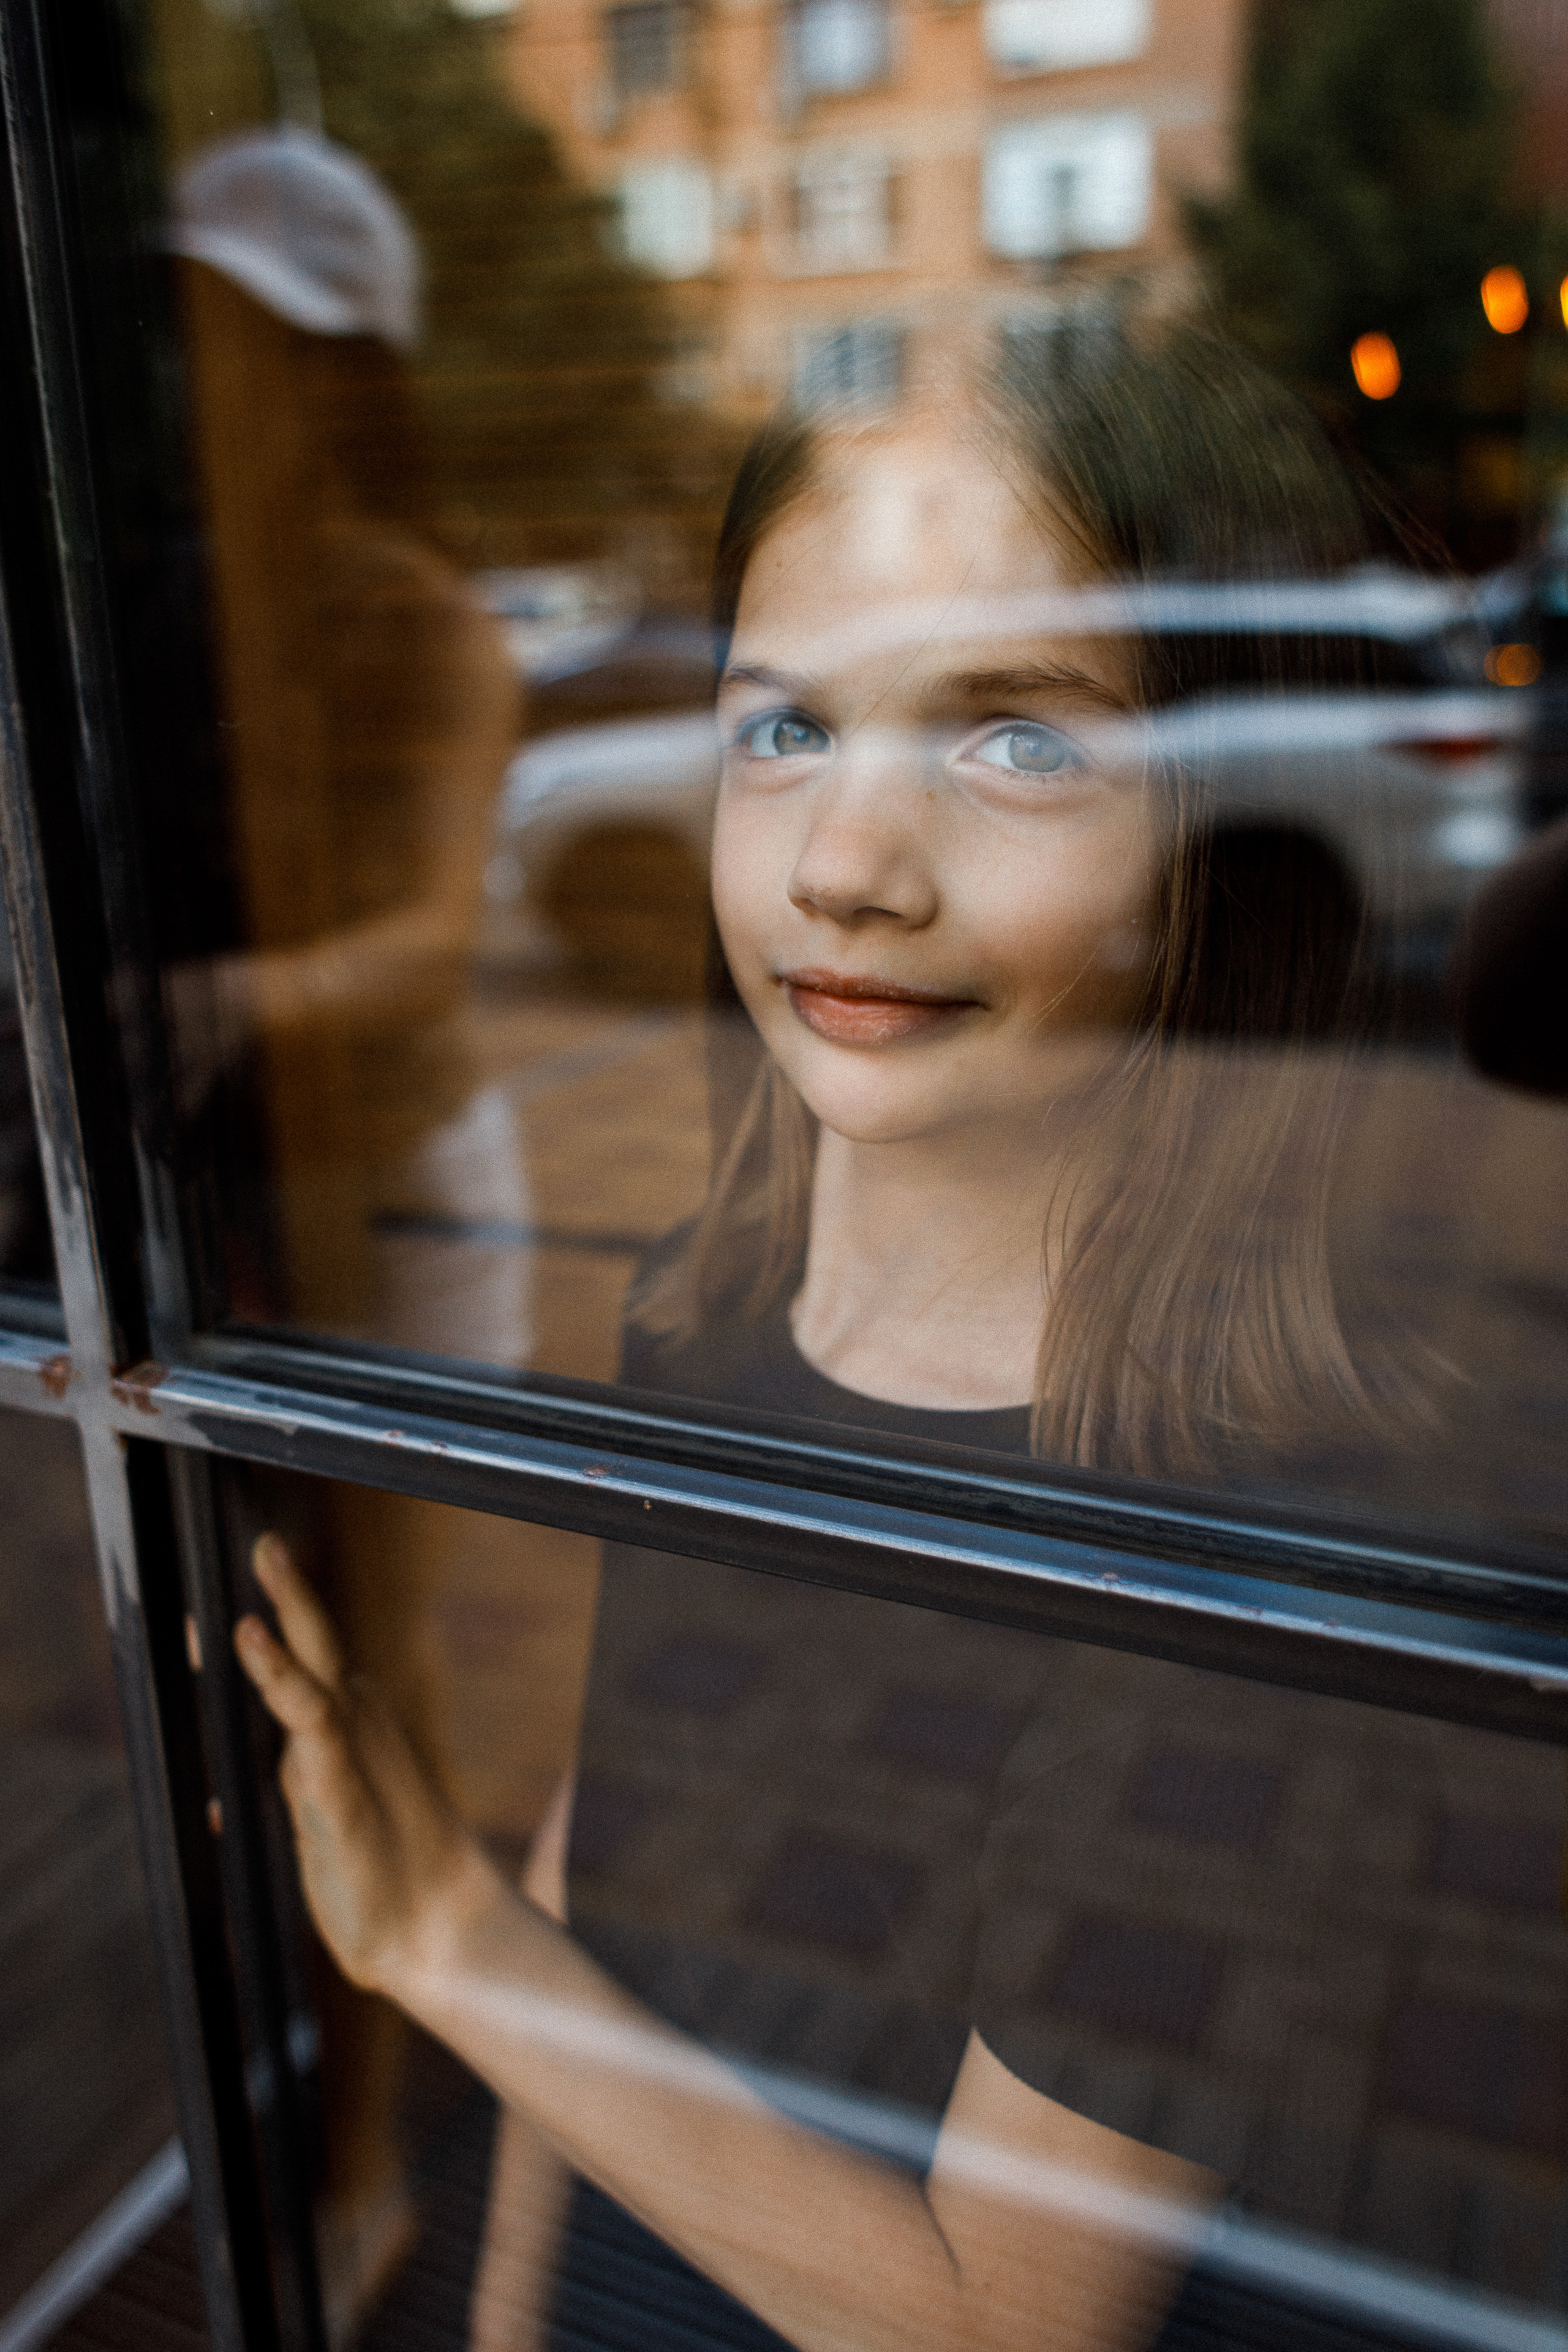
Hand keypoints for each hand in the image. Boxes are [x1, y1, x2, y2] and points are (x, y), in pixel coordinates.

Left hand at [235, 1534, 494, 1999]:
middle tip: (266, 1540)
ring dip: (290, 1605)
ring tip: (268, 1555)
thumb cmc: (372, 1888)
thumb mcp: (311, 1837)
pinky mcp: (336, 1776)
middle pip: (313, 1642)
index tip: (217, 1596)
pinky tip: (251, 1635)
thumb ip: (278, 1809)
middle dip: (289, 1588)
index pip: (292, 1669)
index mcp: (332, 1738)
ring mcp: (345, 1747)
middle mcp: (344, 1728)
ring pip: (311, 1662)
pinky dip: (276, 1670)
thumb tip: (212, 1807)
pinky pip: (305, 1711)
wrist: (427, 1934)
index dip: (259, 1630)